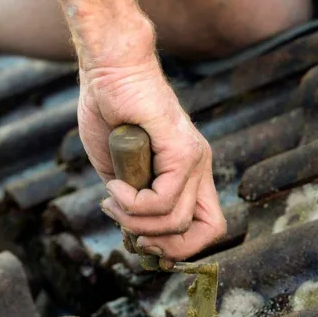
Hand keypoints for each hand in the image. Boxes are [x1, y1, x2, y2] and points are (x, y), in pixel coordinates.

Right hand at [79, 44, 226, 262]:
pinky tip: (114, 184)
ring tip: (113, 198)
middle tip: (125, 224)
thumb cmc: (109, 111)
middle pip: (206, 232)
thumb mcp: (118, 171)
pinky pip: (163, 199)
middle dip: (161, 244)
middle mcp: (200, 166)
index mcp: (190, 172)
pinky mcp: (182, 149)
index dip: (179, 247)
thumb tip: (134, 233)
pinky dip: (132, 202)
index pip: (208, 226)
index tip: (139, 238)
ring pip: (177, 220)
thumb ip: (131, 202)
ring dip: (136, 219)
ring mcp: (195, 158)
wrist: (109, 69)